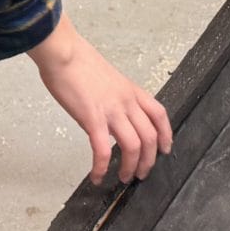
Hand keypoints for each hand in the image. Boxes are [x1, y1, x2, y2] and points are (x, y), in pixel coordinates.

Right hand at [31, 18, 173, 184]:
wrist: (63, 52)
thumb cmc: (77, 62)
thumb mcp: (106, 78)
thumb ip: (113, 97)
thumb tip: (109, 115)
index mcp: (131, 90)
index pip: (159, 114)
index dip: (166, 134)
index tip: (165, 149)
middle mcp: (126, 101)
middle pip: (151, 136)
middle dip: (149, 160)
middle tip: (142, 174)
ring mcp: (112, 110)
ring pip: (134, 146)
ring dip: (131, 167)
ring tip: (123, 178)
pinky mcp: (93, 118)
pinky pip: (103, 150)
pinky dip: (102, 167)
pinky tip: (97, 176)